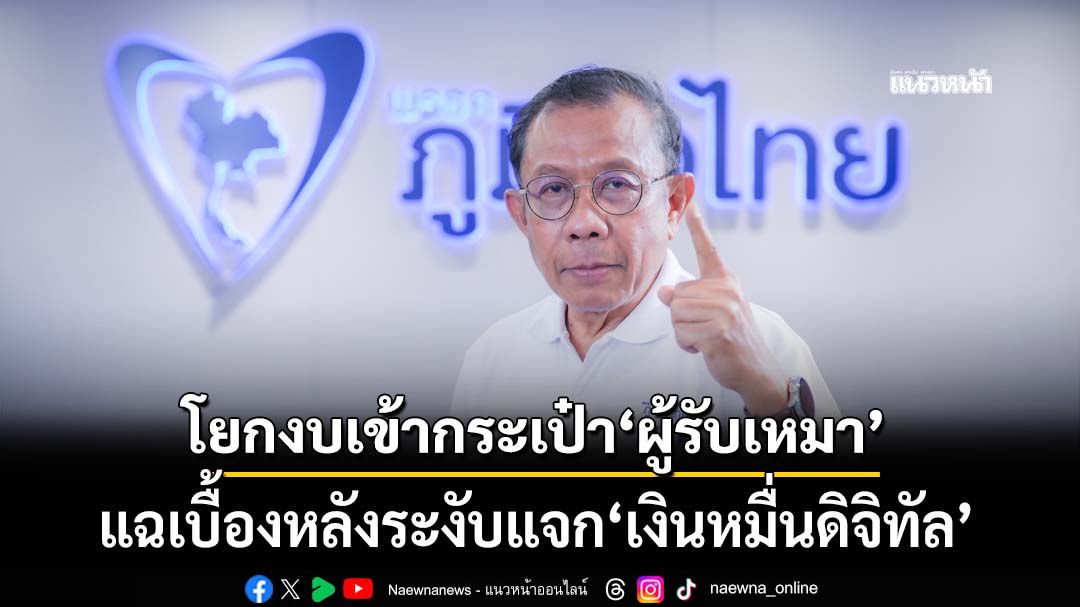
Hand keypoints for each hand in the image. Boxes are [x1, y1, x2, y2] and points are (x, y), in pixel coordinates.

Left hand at [658, 199, 788, 415]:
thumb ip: (687, 297)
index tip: (689, 202)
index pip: (709, 249)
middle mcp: (727, 289)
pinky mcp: (718, 330)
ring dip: (684, 332)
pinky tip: (706, 347)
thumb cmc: (728, 337)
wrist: (754, 367)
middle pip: (677, 293)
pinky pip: (681, 333)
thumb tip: (664, 292)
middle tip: (705, 327)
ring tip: (706, 336)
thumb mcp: (708, 311)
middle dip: (682, 316)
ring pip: (676, 314)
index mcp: (725, 280)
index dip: (698, 225)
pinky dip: (687, 345)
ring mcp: (724, 309)